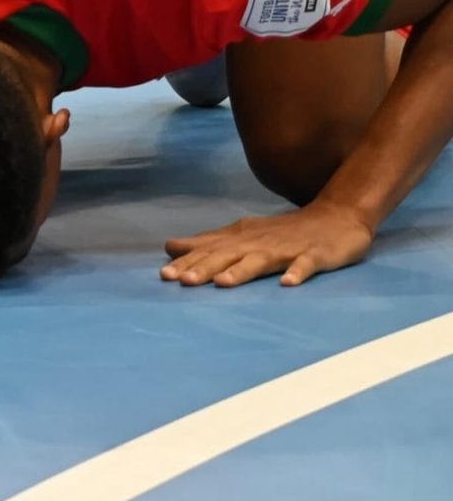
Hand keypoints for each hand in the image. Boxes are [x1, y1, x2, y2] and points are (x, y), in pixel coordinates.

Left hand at [163, 202, 374, 287]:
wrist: (336, 216)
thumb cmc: (284, 232)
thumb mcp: (242, 234)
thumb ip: (208, 242)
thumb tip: (169, 246)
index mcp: (241, 239)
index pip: (209, 251)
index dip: (187, 262)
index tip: (164, 275)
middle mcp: (259, 243)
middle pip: (228, 256)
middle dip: (204, 267)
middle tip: (182, 280)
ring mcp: (288, 249)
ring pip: (261, 260)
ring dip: (241, 271)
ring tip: (222, 283)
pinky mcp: (316, 255)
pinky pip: (306, 265)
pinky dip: (297, 273)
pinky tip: (287, 283)